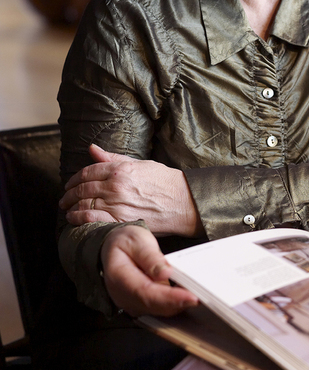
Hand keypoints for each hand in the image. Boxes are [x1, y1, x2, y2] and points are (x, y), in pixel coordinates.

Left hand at [60, 144, 201, 235]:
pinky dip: (79, 220)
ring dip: (71, 208)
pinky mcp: (120, 221)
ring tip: (68, 210)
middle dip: (69, 194)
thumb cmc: (165, 181)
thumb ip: (113, 158)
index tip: (70, 183)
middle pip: (83, 189)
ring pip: (83, 205)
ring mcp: (117, 204)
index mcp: (120, 169)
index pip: (88, 171)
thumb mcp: (140, 163)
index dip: (75, 178)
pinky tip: (75, 220)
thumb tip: (92, 149)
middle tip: (64, 198)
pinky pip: (92, 219)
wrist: (183, 202)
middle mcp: (116, 186)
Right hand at [101, 224, 197, 316]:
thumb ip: (149, 257)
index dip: (170, 298)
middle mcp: (124, 296)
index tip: (191, 296)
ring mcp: (132, 303)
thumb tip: (165, 273)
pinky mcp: (141, 304)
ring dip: (179, 306)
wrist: (111, 248)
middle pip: (154, 306)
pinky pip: (159, 308)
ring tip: (201, 296)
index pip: (146, 293)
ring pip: (158, 311)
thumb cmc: (124, 242)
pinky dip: (175, 304)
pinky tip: (189, 296)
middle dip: (179, 304)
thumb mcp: (136, 240)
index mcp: (119, 277)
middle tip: (204, 298)